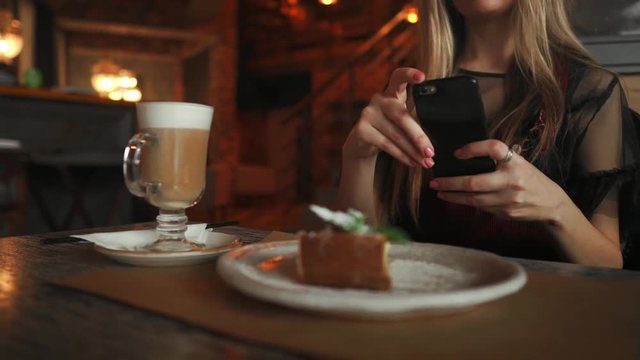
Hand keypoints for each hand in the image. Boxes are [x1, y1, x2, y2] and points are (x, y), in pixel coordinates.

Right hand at [342, 67, 434, 167]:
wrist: (362, 144)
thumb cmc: (388, 130)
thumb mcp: (400, 123)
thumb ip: (413, 127)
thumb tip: (430, 148)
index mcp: (391, 93)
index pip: (398, 78)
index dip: (409, 75)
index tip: (422, 76)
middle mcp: (378, 99)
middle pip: (403, 117)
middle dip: (419, 138)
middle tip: (431, 153)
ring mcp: (368, 113)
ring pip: (396, 135)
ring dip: (413, 152)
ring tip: (425, 163)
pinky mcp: (361, 129)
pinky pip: (386, 145)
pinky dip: (402, 156)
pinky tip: (412, 162)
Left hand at [428, 139, 569, 221]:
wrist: (552, 204)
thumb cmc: (530, 179)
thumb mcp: (520, 163)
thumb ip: (499, 160)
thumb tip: (466, 158)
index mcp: (516, 162)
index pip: (494, 148)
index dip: (474, 148)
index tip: (457, 153)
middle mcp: (512, 180)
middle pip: (474, 182)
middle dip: (450, 183)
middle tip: (435, 181)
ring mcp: (508, 199)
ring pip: (473, 199)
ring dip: (453, 196)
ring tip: (440, 192)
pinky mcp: (506, 213)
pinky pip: (481, 208)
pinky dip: (466, 203)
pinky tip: (456, 199)